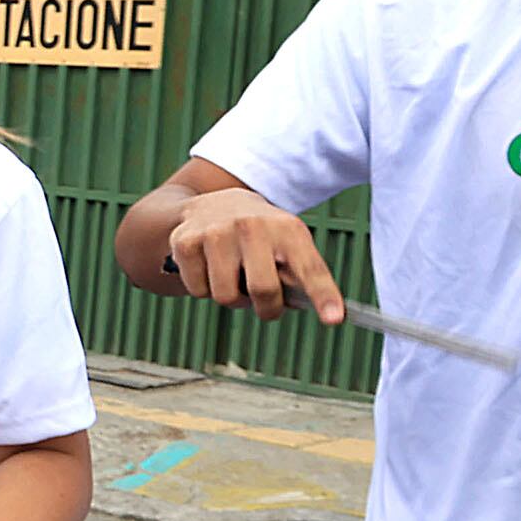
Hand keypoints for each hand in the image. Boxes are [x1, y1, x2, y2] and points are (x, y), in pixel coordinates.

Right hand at [161, 186, 342, 322]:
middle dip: (266, 308)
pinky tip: (208, 266)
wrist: (211, 201)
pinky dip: (203, 287)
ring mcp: (216, 231)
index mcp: (286, 228)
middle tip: (266, 304)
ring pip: (226, 296)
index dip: (323, 295)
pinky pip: (197, 290)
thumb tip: (324, 314)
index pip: (309, 268)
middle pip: (263, 290)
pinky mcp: (185, 241)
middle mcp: (252, 225)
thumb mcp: (286, 243)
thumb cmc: (259, 234)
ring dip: (231, 297)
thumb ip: (301, 276)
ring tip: (233, 275)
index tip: (335, 319)